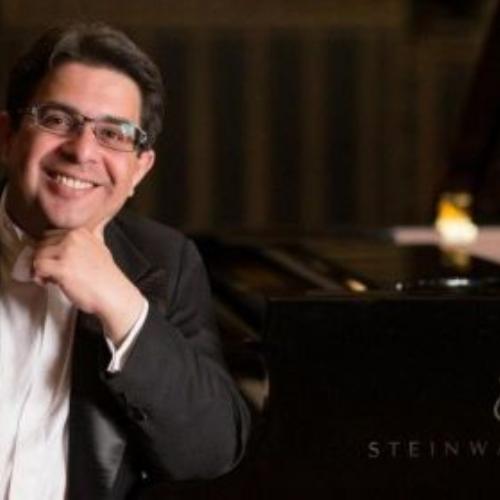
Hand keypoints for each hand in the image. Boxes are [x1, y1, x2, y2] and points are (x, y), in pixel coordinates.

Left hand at [32, 225, 144, 344]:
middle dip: (46, 259)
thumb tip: (102, 219)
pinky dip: (40, 277)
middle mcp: (73, 237)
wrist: (113, 294)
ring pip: (38, 255)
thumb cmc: (106, 276)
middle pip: (42, 244)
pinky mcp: (62, 267)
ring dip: (41, 269)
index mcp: (81, 231)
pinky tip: (51, 282)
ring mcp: (67, 251)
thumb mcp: (103, 246)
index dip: (53, 250)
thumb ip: (95, 232)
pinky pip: (38, 267)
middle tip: (56, 271)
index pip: (51, 235)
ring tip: (54, 278)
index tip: (61, 261)